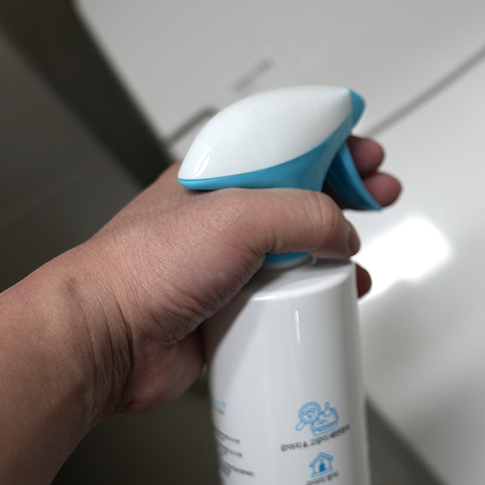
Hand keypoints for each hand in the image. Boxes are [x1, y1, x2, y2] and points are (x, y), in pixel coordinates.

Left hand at [48, 136, 400, 418]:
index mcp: (220, 175)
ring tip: (361, 250)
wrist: (104, 341)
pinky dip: (318, 293)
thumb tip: (343, 230)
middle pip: (302, 193)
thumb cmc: (139, 269)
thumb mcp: (237, 217)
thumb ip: (304, 213)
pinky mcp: (235, 307)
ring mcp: (231, 262)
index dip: (332, 144)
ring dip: (338, 246)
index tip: (367, 152)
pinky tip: (334, 294)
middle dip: (347, 190)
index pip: (287, 144)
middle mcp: (226, 216)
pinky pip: (288, 295)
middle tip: (380, 191)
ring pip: (300, 247)